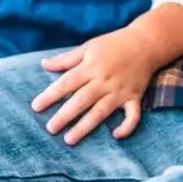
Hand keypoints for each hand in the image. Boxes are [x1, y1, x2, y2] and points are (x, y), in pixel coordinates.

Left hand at [30, 28, 157, 144]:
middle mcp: (105, 79)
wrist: (146, 42)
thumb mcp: (89, 46)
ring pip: (101, 111)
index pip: (67, 82)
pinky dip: (126, 126)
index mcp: (91, 66)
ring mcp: (120, 90)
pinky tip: (115, 136)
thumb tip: (43, 64)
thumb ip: (66, 59)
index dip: (51, 95)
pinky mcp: (134, 97)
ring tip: (69, 139)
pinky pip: (132, 115)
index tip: (36, 107)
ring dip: (85, 126)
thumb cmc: (114, 44)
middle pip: (82, 100)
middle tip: (50, 129)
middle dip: (65, 115)